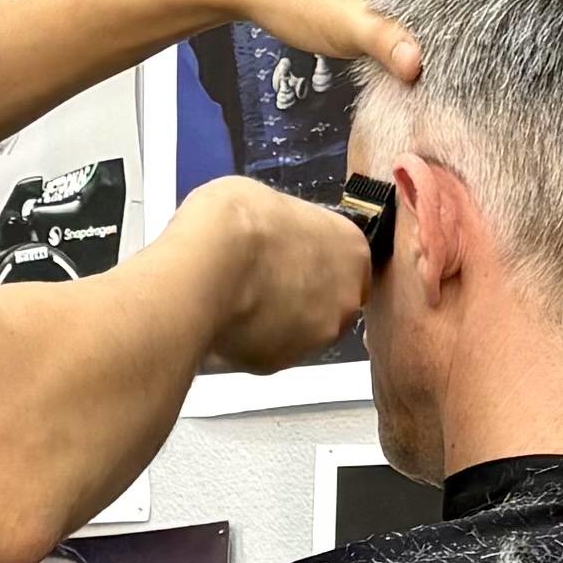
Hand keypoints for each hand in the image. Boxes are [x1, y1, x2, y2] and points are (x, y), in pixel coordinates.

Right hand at [175, 173, 370, 374]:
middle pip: (329, 301)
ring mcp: (315, 336)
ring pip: (299, 330)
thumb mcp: (271, 199)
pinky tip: (226, 316)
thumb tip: (276, 235)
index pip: (346, 260)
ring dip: (276, 319)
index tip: (290, 255)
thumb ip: (288, 227)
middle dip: (300, 294)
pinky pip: (266, 351)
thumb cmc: (241, 222)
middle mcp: (345, 299)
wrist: (209, 263)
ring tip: (239, 297)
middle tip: (264, 278)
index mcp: (353, 251)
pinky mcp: (279, 363)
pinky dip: (249, 339)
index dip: (314, 258)